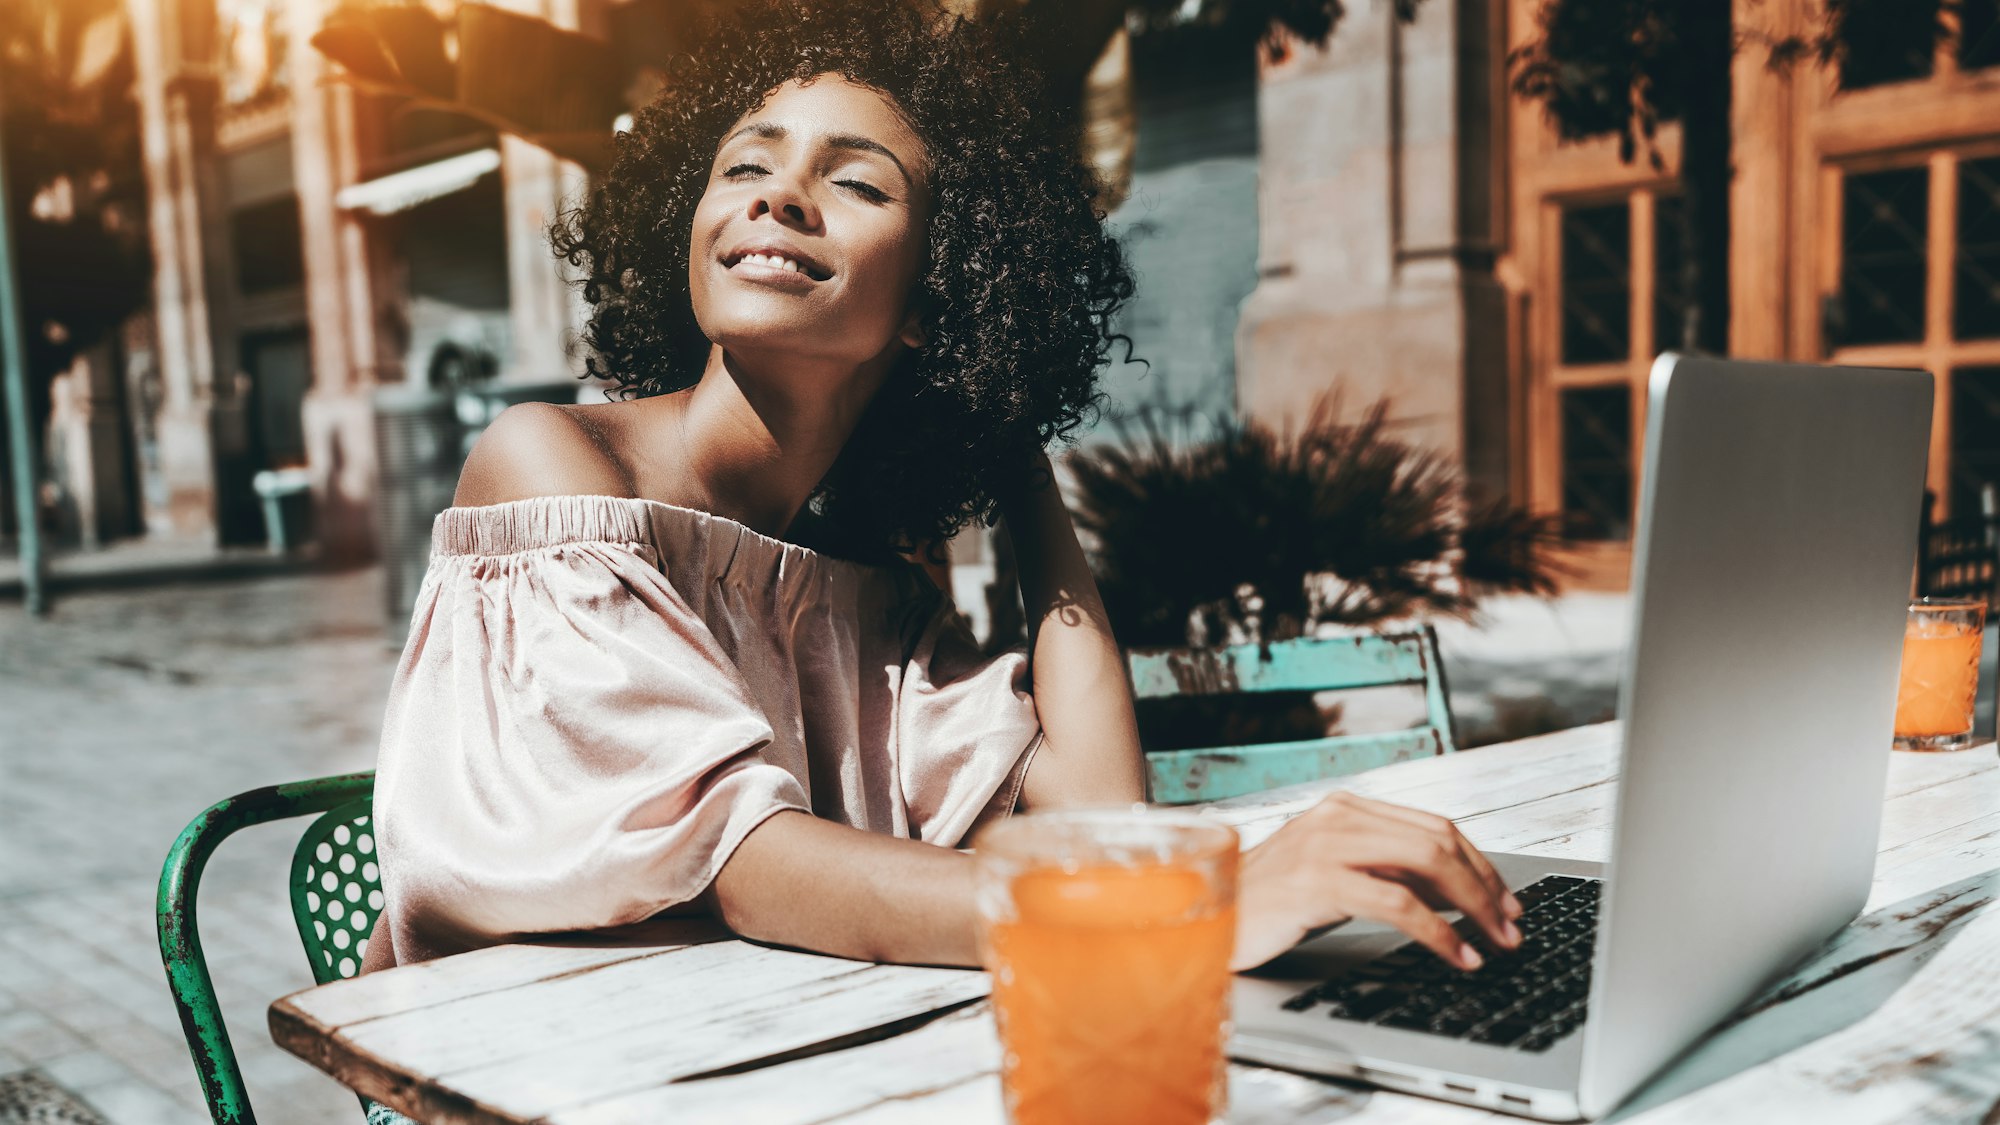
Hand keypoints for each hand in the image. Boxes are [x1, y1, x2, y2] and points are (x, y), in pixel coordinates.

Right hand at [1231, 791, 1523, 971]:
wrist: (1205, 920)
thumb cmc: (1269, 907)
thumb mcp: (1335, 881)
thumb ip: (1387, 876)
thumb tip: (1458, 898)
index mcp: (1345, 809)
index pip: (1435, 826)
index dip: (1481, 865)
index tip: (1508, 903)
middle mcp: (1338, 816)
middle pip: (1439, 840)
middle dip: (1487, 887)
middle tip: (1513, 927)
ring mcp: (1326, 845)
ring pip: (1427, 863)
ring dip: (1474, 907)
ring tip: (1496, 944)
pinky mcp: (1317, 881)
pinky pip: (1398, 903)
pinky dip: (1439, 933)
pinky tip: (1458, 956)